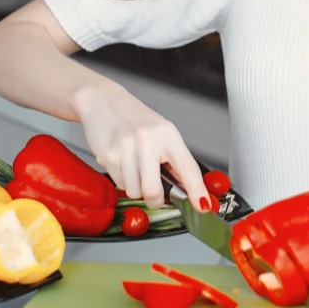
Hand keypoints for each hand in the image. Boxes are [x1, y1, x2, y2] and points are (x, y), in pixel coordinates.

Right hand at [71, 84, 210, 212]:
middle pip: (153, 191)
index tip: (204, 205)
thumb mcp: (162, 132)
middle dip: (155, 200)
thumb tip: (187, 187)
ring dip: (136, 188)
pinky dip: (122, 179)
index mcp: (167, 135)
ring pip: (134, 191)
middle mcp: (148, 141)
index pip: (188, 168)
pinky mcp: (108, 156)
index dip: (197, 191)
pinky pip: (119, 184)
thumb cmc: (136, 119)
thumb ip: (175, 159)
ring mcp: (126, 149)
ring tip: (134, 168)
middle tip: (155, 196)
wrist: (104, 102)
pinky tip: (122, 162)